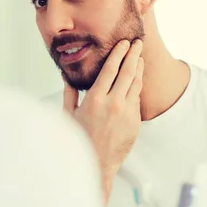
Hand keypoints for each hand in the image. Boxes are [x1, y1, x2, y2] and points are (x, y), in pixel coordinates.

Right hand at [64, 39, 143, 201]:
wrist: (97, 164)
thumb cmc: (79, 139)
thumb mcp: (69, 115)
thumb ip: (69, 92)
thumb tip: (66, 75)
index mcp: (95, 99)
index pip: (110, 69)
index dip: (118, 53)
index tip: (123, 43)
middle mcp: (114, 104)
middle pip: (128, 72)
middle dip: (133, 55)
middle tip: (138, 43)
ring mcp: (127, 113)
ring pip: (136, 84)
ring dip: (139, 69)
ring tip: (139, 58)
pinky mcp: (135, 122)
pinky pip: (137, 99)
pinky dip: (137, 87)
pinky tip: (136, 80)